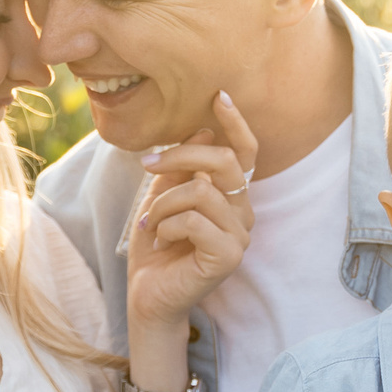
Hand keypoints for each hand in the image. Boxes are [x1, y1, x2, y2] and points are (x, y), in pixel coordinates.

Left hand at [127, 91, 259, 335]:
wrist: (147, 295)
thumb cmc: (156, 246)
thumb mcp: (163, 196)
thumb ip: (182, 167)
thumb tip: (204, 129)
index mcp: (231, 196)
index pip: (245, 153)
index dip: (236, 123)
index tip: (217, 96)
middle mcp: (243, 212)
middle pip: (224, 161)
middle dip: (181, 154)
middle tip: (147, 164)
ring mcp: (240, 235)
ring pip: (201, 190)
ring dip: (164, 203)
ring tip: (151, 223)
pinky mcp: (229, 256)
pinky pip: (195, 220)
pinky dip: (167, 226)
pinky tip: (161, 241)